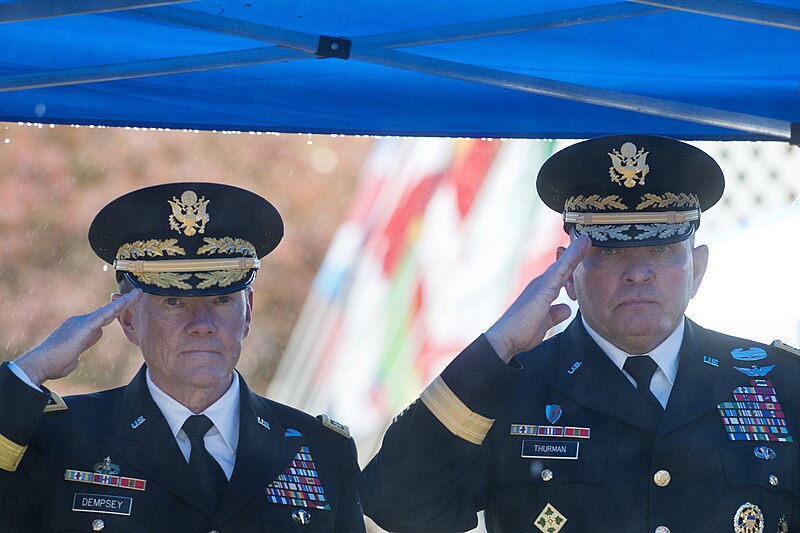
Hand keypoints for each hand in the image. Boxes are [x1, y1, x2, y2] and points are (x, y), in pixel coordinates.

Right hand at [14, 289, 142, 385]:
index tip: (125, 306)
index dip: (114, 313)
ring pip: (109, 311)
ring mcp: (83, 322)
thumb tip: (85, 345)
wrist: (40, 364)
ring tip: (139, 293)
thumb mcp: (72, 356)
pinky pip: (105, 314)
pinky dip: (118, 307)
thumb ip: (81, 348)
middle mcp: (81, 321)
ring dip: (125, 302)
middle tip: (138, 293)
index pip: (101, 320)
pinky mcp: (85, 326)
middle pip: (107, 312)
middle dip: (123, 304)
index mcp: (79, 329)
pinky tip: (129, 301)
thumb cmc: (53, 364)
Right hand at [485, 236, 589, 362]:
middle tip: (587, 240)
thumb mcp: (545, 322)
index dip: (572, 265)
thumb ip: (556, 313)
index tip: (583, 254)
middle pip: (562, 266)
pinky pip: (560, 269)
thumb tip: (566, 308)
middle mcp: (541, 284)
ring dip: (575, 251)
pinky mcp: (543, 288)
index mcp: (542, 292)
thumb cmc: (521, 331)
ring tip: (587, 239)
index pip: (561, 275)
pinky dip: (571, 257)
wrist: (506, 338)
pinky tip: (580, 247)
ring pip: (562, 264)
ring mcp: (541, 284)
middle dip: (575, 254)